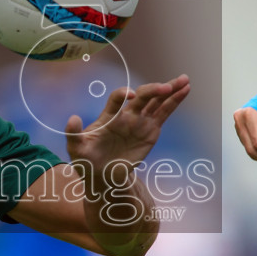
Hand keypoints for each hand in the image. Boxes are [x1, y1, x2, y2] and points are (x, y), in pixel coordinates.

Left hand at [65, 74, 190, 179]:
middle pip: (142, 96)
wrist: (103, 175)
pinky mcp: (151, 130)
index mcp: (109, 116)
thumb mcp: (76, 149)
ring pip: (157, 101)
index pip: (117, 98)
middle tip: (167, 86)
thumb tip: (72, 119)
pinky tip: (184, 90)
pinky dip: (174, 102)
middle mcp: (126, 114)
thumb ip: (73, 134)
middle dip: (154, 89)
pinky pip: (164, 113)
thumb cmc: (87, 160)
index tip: (131, 96)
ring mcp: (140, 121)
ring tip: (184, 80)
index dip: (123, 94)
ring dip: (170, 90)